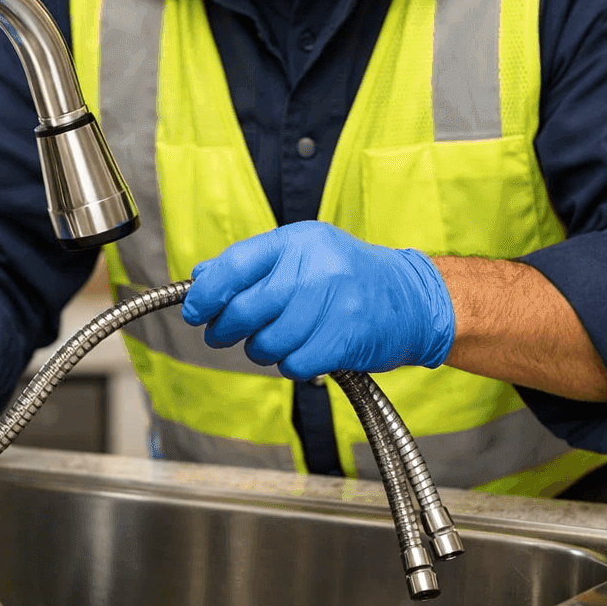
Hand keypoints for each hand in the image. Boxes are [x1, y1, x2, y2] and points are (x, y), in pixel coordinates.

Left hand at [180, 222, 455, 381]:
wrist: (412, 300)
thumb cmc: (350, 277)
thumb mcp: (304, 255)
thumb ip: (253, 265)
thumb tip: (201, 279)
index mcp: (298, 241)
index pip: (234, 266)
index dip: (205, 294)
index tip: (193, 311)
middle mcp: (314, 269)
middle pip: (243, 310)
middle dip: (224, 329)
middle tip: (223, 334)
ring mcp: (332, 304)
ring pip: (265, 344)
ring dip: (261, 350)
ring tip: (278, 339)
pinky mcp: (343, 339)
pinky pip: (292, 364)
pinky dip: (290, 364)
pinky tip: (304, 351)